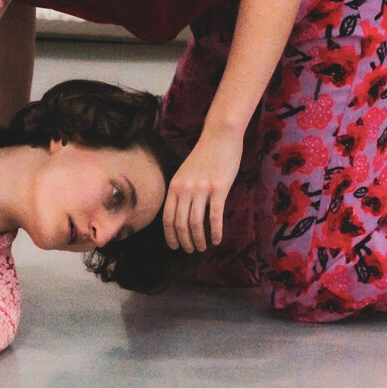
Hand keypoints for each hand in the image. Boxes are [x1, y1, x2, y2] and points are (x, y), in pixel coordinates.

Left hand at [163, 136, 241, 251]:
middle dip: (184, 241)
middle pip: (180, 223)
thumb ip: (181, 192)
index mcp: (174, 186)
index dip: (170, 235)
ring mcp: (201, 189)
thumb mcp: (184, 173)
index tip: (174, 247)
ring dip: (199, 239)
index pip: (167, 217)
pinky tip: (217, 240)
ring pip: (196, 223)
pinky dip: (215, 232)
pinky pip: (215, 217)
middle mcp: (185, 189)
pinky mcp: (219, 189)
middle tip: (190, 250)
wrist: (219, 137)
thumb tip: (180, 215)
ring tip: (202, 247)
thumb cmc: (203, 155)